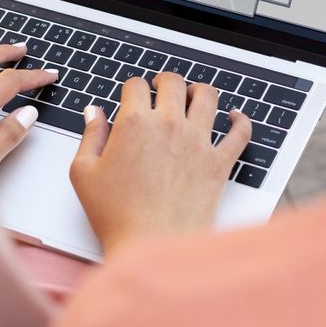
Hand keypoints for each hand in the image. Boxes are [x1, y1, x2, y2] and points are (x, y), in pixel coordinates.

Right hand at [69, 72, 251, 256]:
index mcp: (134, 124)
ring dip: (198, 91)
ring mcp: (198, 142)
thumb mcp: (84, 173)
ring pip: (208, 96)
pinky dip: (240, 120)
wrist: (152, 246)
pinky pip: (240, 132)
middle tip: (161, 88)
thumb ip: (90, 135)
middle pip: (173, 82)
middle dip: (164, 81)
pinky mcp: (220, 163)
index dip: (132, 88)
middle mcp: (169, 125)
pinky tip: (233, 117)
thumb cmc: (116, 215)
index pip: (136, 85)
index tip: (132, 96)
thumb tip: (94, 112)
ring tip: (192, 96)